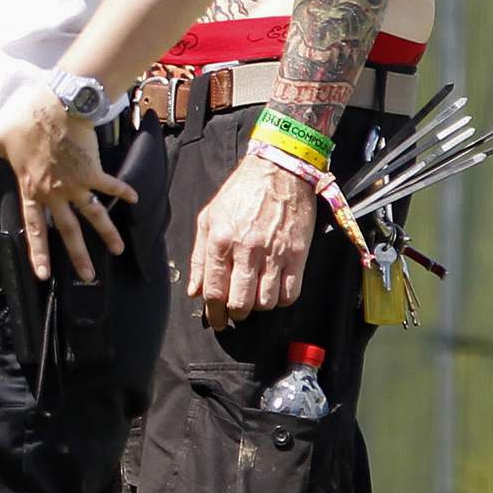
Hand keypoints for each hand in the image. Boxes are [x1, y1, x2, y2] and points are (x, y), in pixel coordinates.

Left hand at [0, 89, 132, 282]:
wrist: (56, 107)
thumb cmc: (24, 122)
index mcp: (32, 189)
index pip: (34, 228)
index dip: (38, 252)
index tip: (43, 274)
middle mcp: (56, 193)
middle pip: (68, 231)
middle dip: (79, 256)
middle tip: (87, 276)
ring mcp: (77, 183)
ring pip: (94, 215)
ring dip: (107, 233)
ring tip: (118, 250)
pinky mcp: (94, 170)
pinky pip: (111, 185)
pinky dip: (123, 192)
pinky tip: (134, 200)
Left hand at [188, 149, 316, 326]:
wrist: (280, 171)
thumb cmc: (241, 192)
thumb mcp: (208, 218)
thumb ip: (198, 257)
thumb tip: (194, 290)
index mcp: (220, 241)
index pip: (214, 291)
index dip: (214, 313)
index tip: (217, 321)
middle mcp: (246, 250)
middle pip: (239, 302)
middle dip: (236, 313)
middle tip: (236, 311)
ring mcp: (274, 253)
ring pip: (265, 302)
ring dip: (259, 306)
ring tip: (256, 297)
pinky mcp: (298, 255)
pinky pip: (291, 293)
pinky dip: (282, 300)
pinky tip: (276, 291)